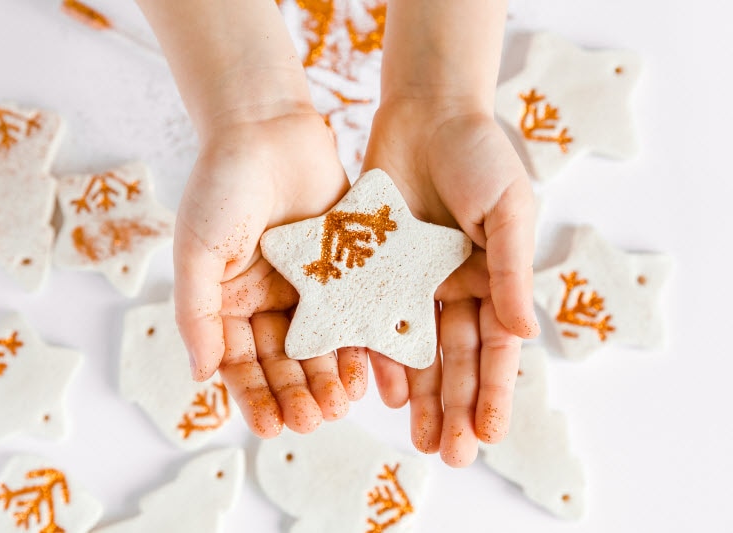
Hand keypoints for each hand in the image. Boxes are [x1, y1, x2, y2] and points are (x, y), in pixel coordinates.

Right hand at [174, 105, 367, 437]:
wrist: (266, 129)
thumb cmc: (220, 186)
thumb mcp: (197, 252)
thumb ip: (197, 313)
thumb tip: (201, 374)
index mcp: (229, 303)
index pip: (241, 363)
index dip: (255, 396)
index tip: (271, 427)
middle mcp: (268, 301)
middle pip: (284, 361)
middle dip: (297, 393)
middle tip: (314, 421)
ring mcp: (308, 286)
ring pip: (321, 344)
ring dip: (329, 377)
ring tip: (342, 406)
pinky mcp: (343, 268)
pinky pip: (353, 311)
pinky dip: (359, 341)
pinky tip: (368, 368)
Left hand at [360, 100, 539, 465]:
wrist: (425, 112)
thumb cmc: (478, 155)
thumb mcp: (507, 210)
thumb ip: (510, 271)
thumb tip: (523, 334)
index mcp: (492, 281)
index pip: (495, 349)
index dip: (494, 393)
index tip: (488, 436)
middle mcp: (453, 289)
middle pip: (455, 359)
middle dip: (455, 407)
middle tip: (449, 454)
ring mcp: (411, 282)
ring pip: (415, 349)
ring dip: (419, 395)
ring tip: (417, 436)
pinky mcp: (373, 268)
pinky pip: (372, 317)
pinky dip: (376, 352)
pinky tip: (378, 388)